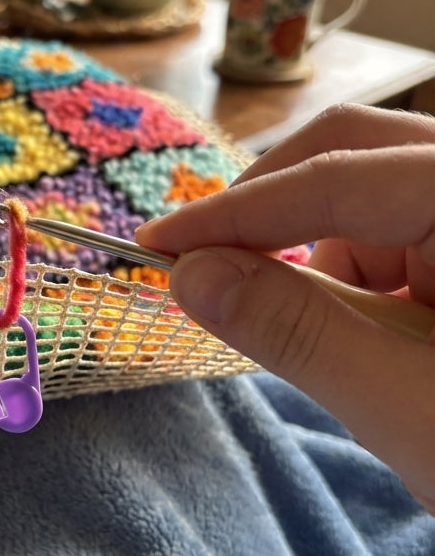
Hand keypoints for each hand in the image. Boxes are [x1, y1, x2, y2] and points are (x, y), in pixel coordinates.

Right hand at [135, 104, 434, 512]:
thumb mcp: (402, 401)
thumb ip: (291, 326)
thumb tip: (187, 274)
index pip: (338, 178)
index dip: (234, 213)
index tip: (154, 245)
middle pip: (357, 153)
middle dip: (277, 220)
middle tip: (210, 277)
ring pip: (373, 197)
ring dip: (327, 263)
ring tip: (359, 356)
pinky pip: (400, 232)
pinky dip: (365, 281)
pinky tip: (389, 344)